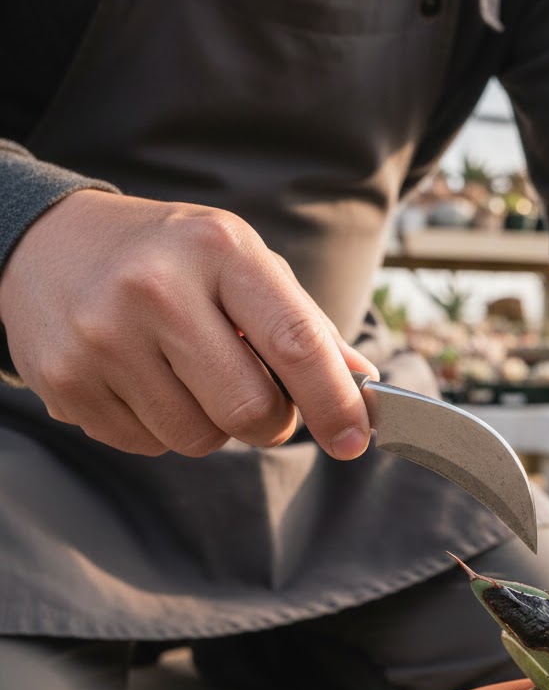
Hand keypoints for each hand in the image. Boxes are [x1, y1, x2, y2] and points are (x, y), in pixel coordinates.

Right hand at [0, 190, 377, 458]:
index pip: (295, 342)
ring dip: (212, 424)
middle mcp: (155, 288)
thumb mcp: (241, 262)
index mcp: (218, 250)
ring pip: (199, 439)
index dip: (335, 402)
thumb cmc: (168, 256)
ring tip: (187, 373)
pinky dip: (162, 428)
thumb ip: (304, 323)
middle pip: (249, 409)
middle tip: (260, 399)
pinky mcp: (66, 381)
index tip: (355, 439)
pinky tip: (143, 379)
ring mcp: (103, 337)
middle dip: (271, 422)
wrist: (46, 243)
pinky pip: (148, 446)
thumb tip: (362, 382)